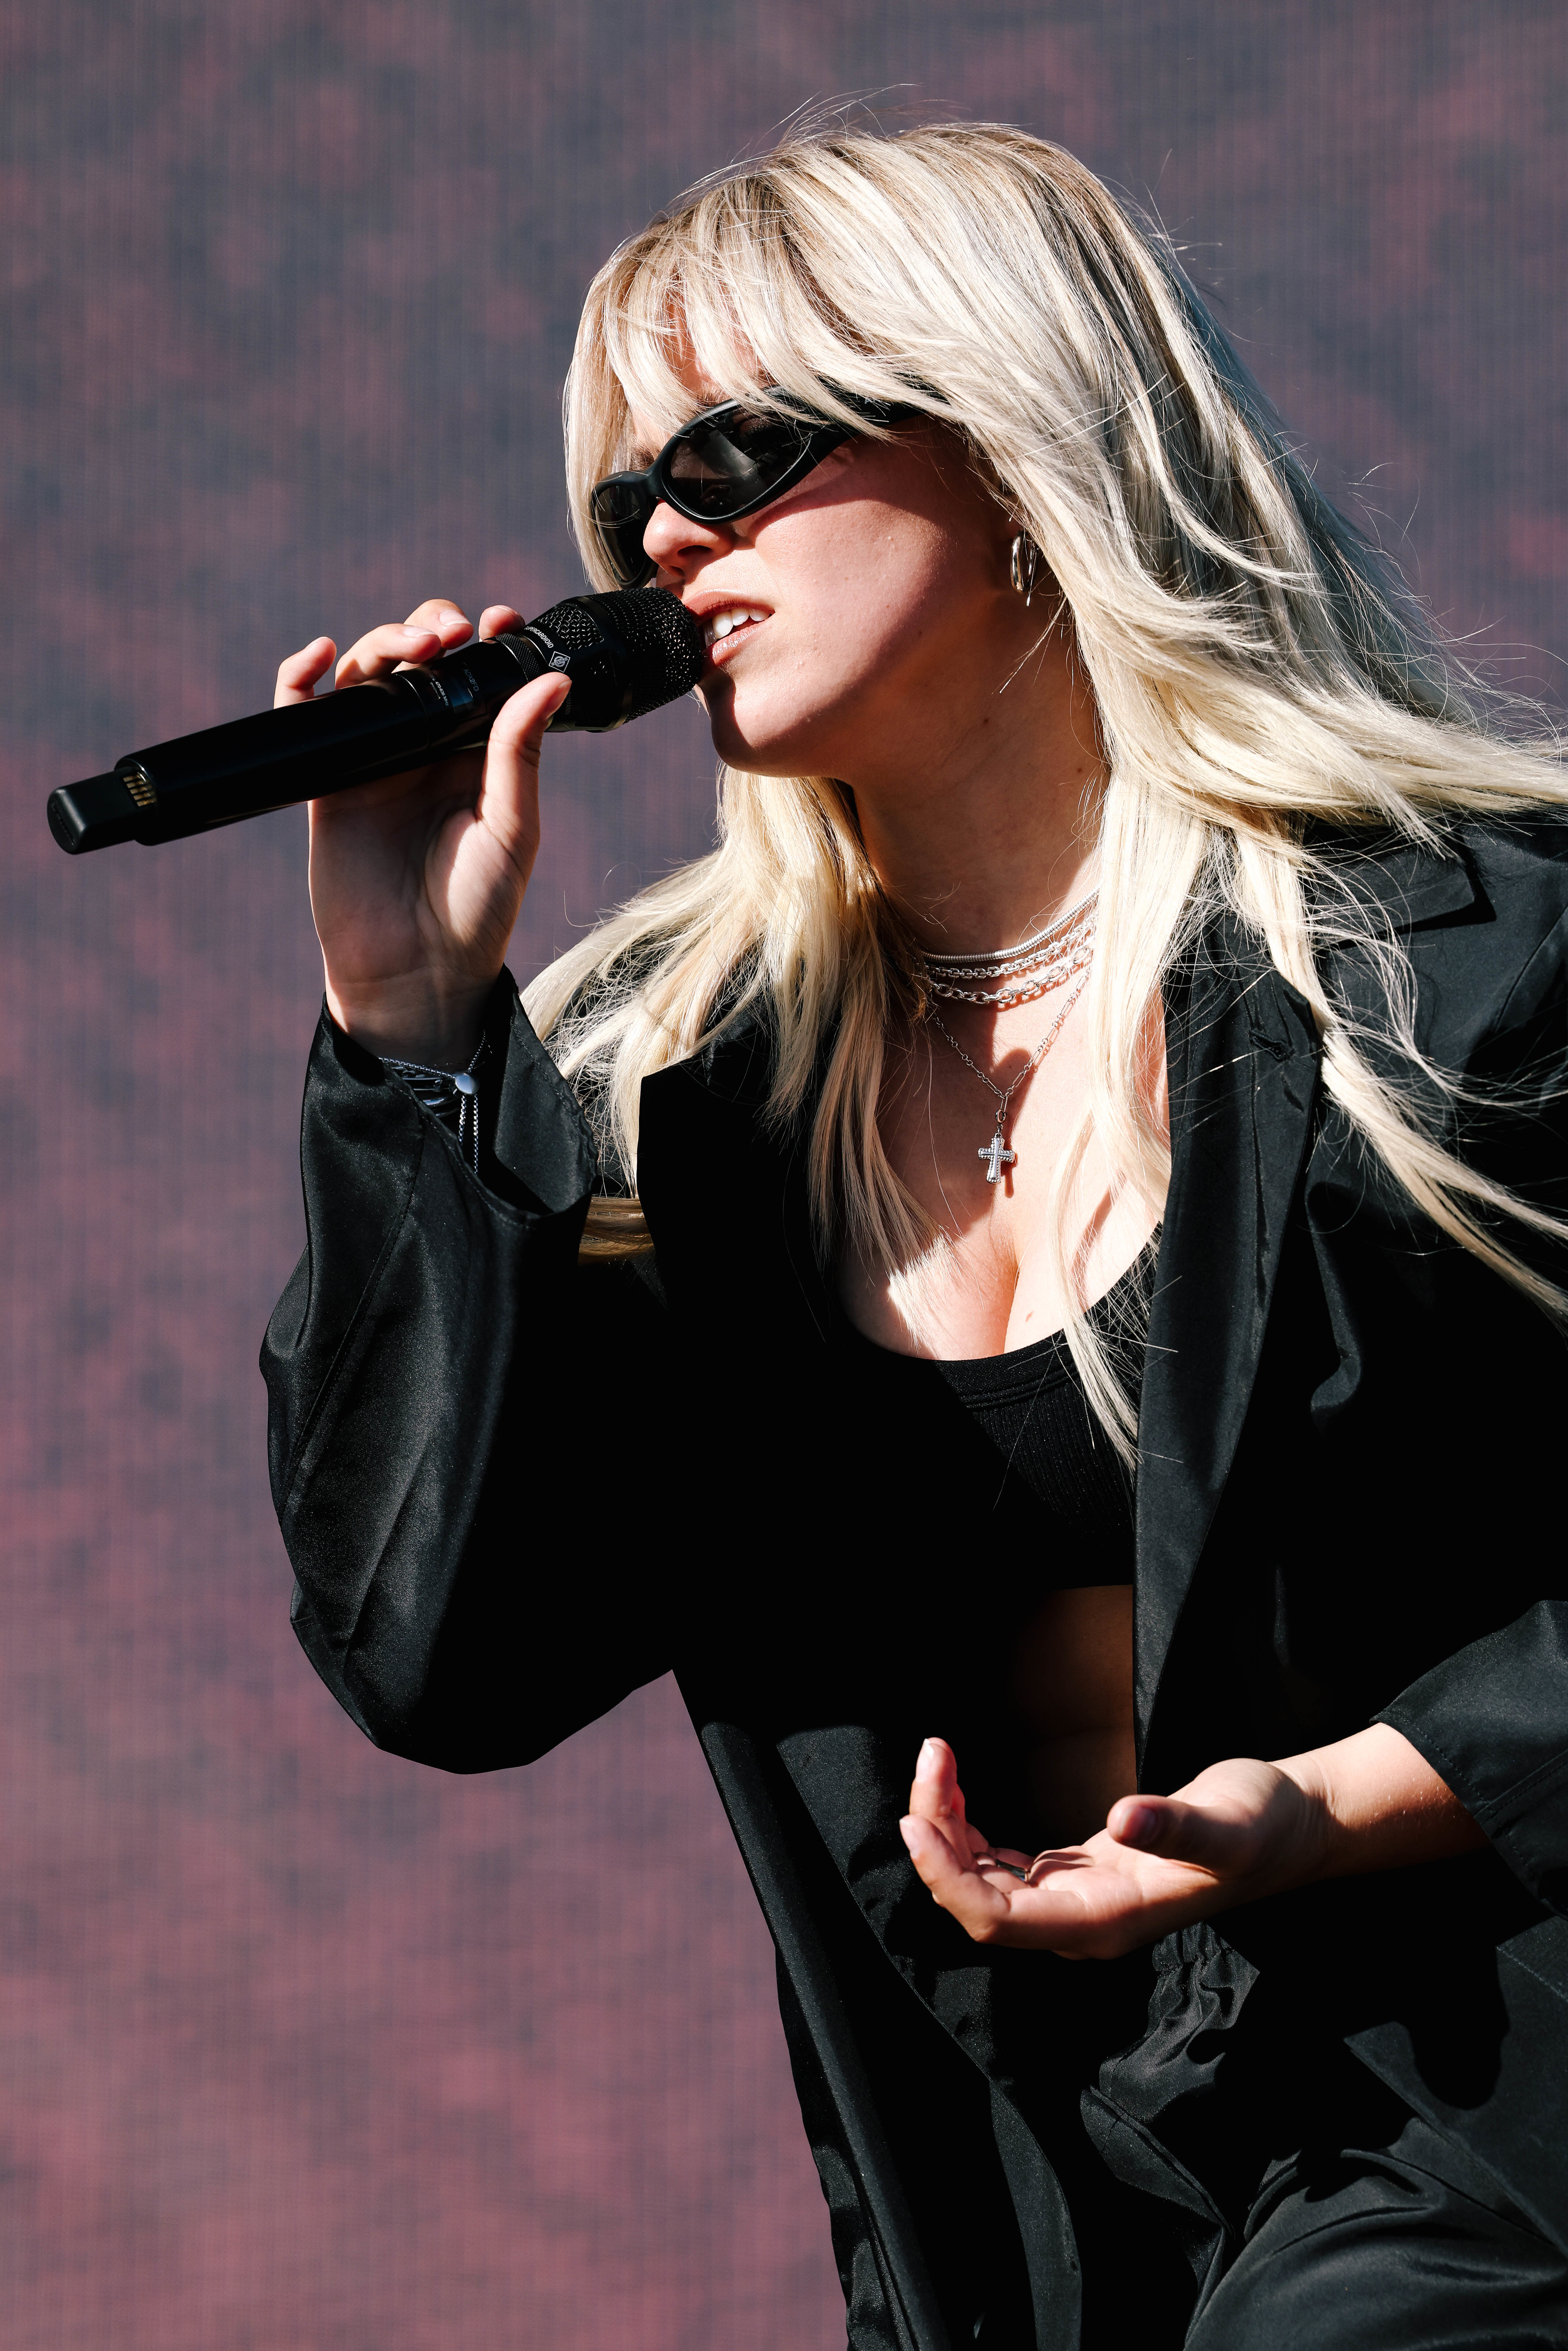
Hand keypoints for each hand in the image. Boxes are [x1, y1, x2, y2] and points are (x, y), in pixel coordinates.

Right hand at [276, 597, 570, 1062]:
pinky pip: (305, 715)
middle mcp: (425, 746)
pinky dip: (300, 678)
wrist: (415, 971)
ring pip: (365, 674)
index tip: (502, 621)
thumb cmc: (475, 908)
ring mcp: (372, 759)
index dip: (488, 638)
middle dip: (431, 628)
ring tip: (412, 646)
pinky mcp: (326, 781)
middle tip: (449, 635)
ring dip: (383, 642)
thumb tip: (551, 679)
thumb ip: (521, 751)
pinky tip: (317, 656)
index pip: (480, 674)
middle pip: (418, 658)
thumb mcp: (513, 827)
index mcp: (477, 752)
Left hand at [899, 1727, 1481, 1958]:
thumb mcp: (1227, 1822)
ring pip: (984, 1884)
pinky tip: (961, 1793)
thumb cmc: (1260, 1825)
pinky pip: (1003, 1869)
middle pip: (978, 1903)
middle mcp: (1083, 1924)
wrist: (1287, 1828)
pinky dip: (971, 1832)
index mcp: (1107, 1921)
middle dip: (939, 1839)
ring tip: (939, 1760)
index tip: (917, 1820)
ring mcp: (1077, 1904)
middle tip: (932, 1757)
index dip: (948, 1879)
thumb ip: (1177, 1827)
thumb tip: (1123, 1819)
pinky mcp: (1078, 1877)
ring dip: (950, 1830)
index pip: (999, 1920)